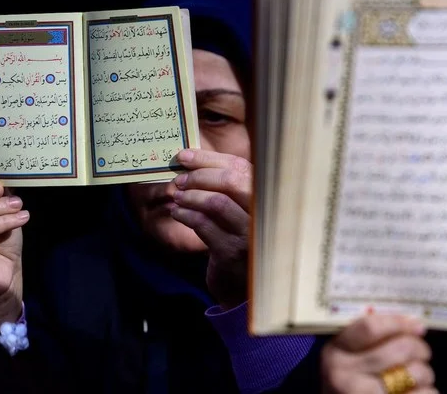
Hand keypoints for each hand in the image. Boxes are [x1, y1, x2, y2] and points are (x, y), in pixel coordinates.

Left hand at [170, 149, 250, 309]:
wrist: (243, 288)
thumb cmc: (239, 241)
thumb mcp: (241, 211)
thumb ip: (228, 186)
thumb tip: (192, 159)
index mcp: (270, 196)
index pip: (240, 167)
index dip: (209, 159)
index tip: (185, 156)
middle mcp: (266, 213)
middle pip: (231, 181)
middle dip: (199, 176)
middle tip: (179, 180)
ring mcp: (250, 234)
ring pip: (216, 202)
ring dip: (190, 196)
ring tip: (177, 196)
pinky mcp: (232, 252)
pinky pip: (204, 225)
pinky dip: (186, 215)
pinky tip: (177, 213)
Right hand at [321, 315, 435, 393]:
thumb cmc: (351, 383)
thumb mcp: (348, 357)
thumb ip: (368, 339)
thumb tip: (412, 323)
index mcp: (335, 351)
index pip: (370, 327)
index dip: (398, 323)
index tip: (416, 325)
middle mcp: (343, 374)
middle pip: (400, 349)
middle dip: (419, 348)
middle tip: (422, 353)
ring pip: (414, 373)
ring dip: (425, 373)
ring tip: (418, 377)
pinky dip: (428, 391)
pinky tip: (417, 391)